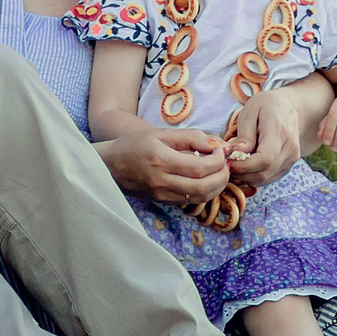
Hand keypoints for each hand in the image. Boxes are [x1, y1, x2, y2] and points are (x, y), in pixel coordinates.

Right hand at [105, 126, 229, 205]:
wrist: (110, 166)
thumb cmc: (134, 145)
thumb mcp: (160, 134)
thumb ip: (189, 137)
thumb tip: (215, 143)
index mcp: (161, 161)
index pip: (200, 168)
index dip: (217, 161)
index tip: (220, 151)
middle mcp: (162, 182)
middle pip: (204, 188)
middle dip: (222, 177)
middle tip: (226, 164)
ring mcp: (162, 195)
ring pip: (200, 198)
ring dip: (217, 187)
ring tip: (219, 172)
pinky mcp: (163, 202)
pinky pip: (190, 201)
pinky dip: (204, 192)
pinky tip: (206, 179)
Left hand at [225, 97, 301, 185]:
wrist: (290, 107)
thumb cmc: (267, 106)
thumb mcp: (250, 111)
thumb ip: (244, 135)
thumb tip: (236, 154)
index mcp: (279, 132)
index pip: (265, 160)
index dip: (244, 166)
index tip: (228, 160)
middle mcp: (290, 149)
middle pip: (264, 173)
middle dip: (241, 172)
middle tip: (227, 162)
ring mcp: (291, 159)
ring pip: (265, 178)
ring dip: (246, 176)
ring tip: (235, 162)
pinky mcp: (288, 165)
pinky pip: (268, 178)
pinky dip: (254, 175)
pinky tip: (246, 164)